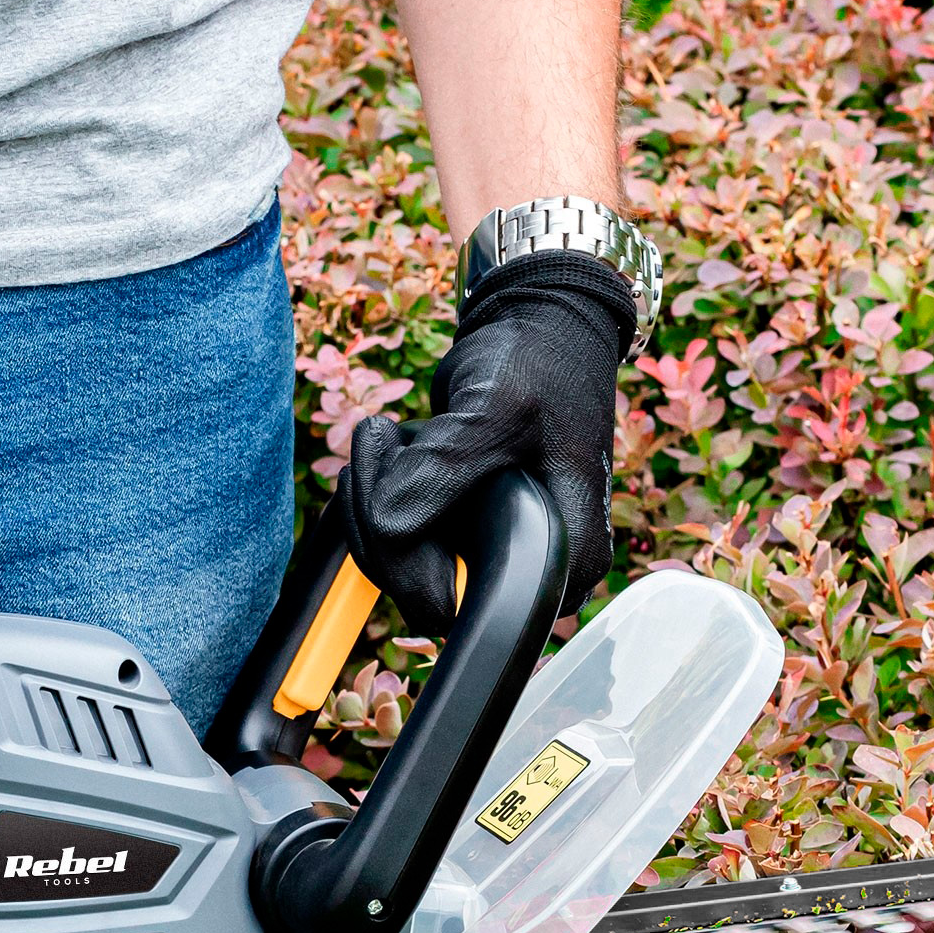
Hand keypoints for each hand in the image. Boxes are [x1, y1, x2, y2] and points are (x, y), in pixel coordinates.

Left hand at [342, 250, 635, 633]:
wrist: (539, 326)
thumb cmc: (538, 361)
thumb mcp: (496, 406)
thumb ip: (444, 469)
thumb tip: (386, 527)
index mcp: (562, 560)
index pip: (455, 606)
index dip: (407, 562)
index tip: (398, 478)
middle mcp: (533, 573)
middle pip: (421, 598)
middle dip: (380, 525)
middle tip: (380, 440)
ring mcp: (493, 554)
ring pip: (401, 572)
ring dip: (371, 503)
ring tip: (386, 434)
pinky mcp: (461, 533)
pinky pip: (397, 544)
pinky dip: (377, 497)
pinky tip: (392, 444)